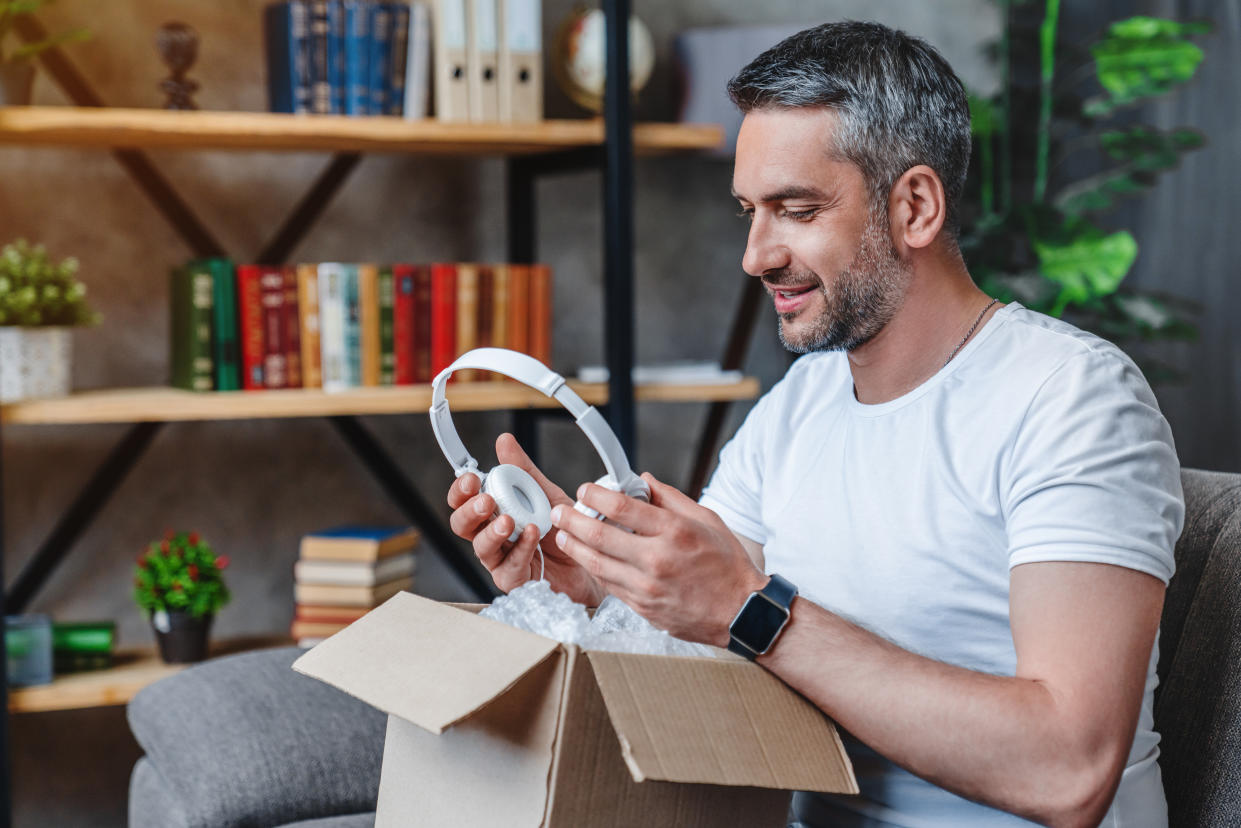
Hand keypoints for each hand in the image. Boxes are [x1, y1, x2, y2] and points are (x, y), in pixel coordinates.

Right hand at [446, 433, 605, 604]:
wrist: (593, 560)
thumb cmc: (564, 530)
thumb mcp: (546, 494)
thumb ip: (523, 470)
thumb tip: (504, 441)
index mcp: (493, 513)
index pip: (463, 501)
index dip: (461, 490)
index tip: (472, 479)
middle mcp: (491, 536)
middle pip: (462, 525)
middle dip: (470, 511)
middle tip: (486, 500)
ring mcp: (500, 560)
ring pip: (481, 548)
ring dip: (493, 532)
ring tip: (509, 520)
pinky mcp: (515, 580)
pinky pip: (510, 566)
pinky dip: (522, 548)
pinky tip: (533, 534)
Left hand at [549, 471, 766, 644]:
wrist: (741, 613)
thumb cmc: (727, 565)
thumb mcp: (707, 520)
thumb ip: (671, 498)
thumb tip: (644, 479)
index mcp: (674, 532)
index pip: (623, 507)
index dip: (596, 495)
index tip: (585, 490)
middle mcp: (657, 559)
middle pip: (599, 535)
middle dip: (572, 520)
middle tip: (560, 511)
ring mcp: (647, 587)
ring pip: (596, 563)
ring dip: (574, 546)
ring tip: (563, 534)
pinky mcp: (642, 607)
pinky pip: (609, 584)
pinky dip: (594, 568)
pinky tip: (586, 557)